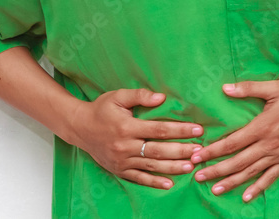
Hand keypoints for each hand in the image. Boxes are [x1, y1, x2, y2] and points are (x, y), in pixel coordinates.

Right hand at [66, 88, 204, 189]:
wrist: (79, 127)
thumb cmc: (101, 109)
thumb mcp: (118, 96)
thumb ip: (140, 95)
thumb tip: (162, 98)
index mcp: (126, 126)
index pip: (158, 129)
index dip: (179, 130)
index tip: (197, 129)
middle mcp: (124, 145)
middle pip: (158, 150)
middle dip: (181, 150)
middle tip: (199, 151)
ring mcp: (121, 160)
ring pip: (151, 166)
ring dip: (172, 167)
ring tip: (191, 166)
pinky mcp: (119, 170)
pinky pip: (139, 178)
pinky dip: (154, 182)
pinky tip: (169, 184)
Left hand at [190, 77, 278, 201]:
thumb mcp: (274, 87)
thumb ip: (248, 88)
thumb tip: (225, 88)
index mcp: (262, 127)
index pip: (232, 143)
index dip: (213, 151)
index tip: (197, 156)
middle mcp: (269, 144)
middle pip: (237, 161)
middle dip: (216, 170)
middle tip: (198, 176)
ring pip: (251, 172)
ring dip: (231, 181)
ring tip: (215, 189)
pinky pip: (270, 177)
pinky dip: (258, 188)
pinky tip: (246, 196)